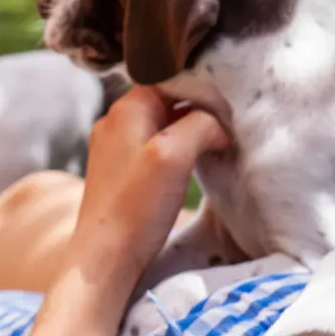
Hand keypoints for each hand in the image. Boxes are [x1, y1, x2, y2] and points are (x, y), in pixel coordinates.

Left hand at [65, 86, 227, 292]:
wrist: (105, 258)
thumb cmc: (137, 207)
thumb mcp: (175, 155)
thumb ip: (200, 125)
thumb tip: (218, 124)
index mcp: (127, 108)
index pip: (171, 77)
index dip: (204, 89)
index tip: (229, 109)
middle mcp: (115, 121)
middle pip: (167, 100)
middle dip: (198, 111)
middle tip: (228, 129)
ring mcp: (114, 147)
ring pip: (161, 125)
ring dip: (189, 134)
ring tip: (214, 149)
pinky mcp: (119, 173)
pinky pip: (153, 149)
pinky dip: (175, 153)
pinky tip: (189, 170)